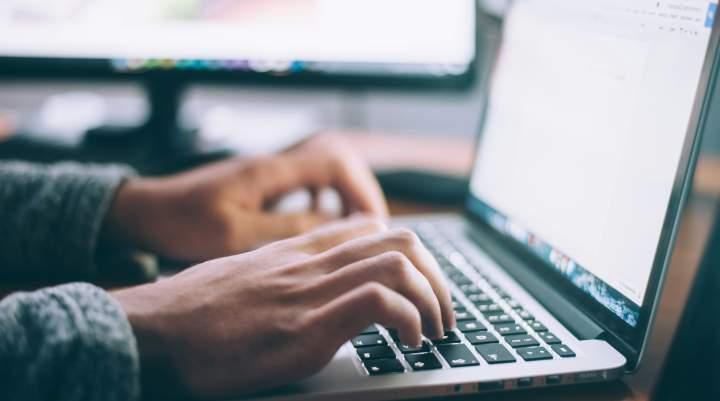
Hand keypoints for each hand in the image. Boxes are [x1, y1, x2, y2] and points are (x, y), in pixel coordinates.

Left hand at [105, 134, 387, 261]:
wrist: (144, 212)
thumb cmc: (181, 223)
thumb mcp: (234, 235)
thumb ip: (285, 229)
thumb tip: (333, 228)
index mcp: (269, 171)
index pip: (335, 163)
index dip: (361, 190)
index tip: (371, 224)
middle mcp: (273, 166)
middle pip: (337, 162)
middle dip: (360, 193)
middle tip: (371, 230)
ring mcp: (267, 174)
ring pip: (324, 172)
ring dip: (344, 197)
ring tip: (354, 231)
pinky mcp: (260, 186)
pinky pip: (306, 185)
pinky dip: (324, 201)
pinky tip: (322, 225)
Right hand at [112, 217, 455, 398]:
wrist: (152, 329)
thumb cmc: (194, 310)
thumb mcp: (247, 276)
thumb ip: (285, 271)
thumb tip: (315, 285)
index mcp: (299, 251)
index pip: (373, 229)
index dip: (412, 254)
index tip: (421, 286)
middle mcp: (312, 263)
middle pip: (401, 240)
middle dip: (437, 276)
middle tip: (442, 312)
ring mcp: (311, 291)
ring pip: (399, 264)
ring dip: (433, 299)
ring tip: (434, 331)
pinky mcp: (306, 327)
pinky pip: (379, 303)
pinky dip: (410, 321)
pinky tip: (409, 344)